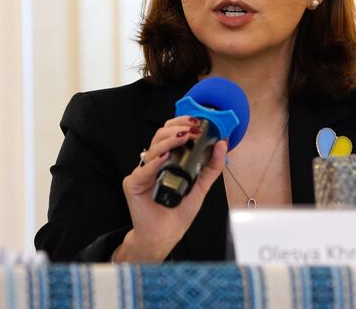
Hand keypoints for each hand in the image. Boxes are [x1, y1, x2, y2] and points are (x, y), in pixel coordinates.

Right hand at [113, 116, 227, 262]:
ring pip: (152, 148)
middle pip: (160, 135)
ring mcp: (142, 172)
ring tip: (183, 137)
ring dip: (169, 140)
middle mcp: (154, 162)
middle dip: (177, 128)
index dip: (182, 123)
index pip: (171, 133)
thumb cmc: (179, 210)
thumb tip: (222, 143)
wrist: (165, 234)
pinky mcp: (133, 184)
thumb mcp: (202, 185)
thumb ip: (212, 166)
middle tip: (193, 130)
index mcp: (168, 159)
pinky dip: (154, 163)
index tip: (197, 121)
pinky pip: (143, 170)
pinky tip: (164, 158)